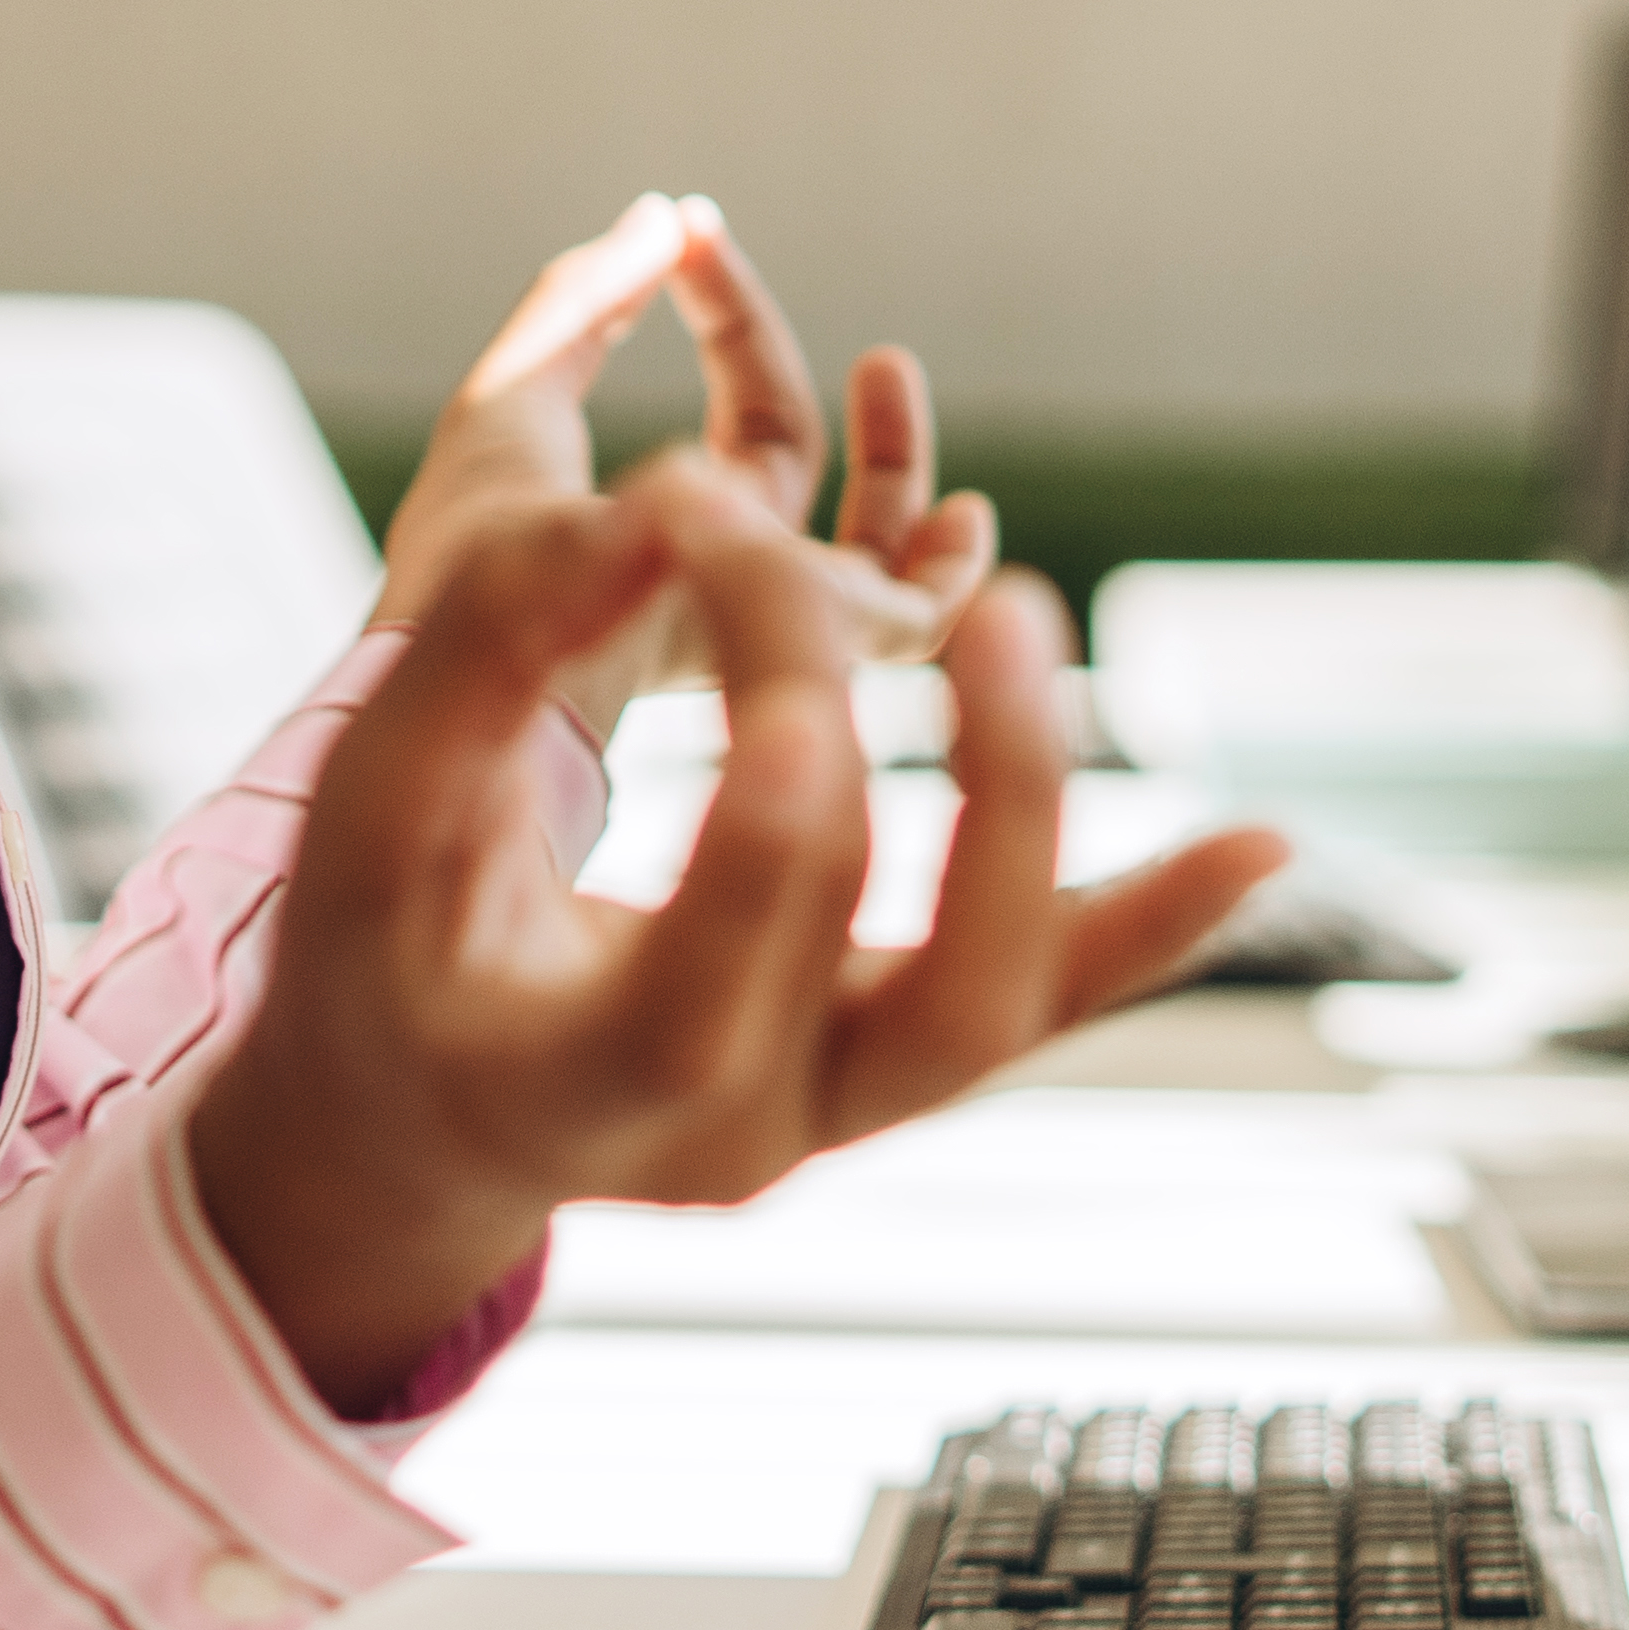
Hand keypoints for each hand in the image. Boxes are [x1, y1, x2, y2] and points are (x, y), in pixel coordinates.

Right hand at [192, 454, 1289, 1408]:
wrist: (412, 1119)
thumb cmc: (375, 943)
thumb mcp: (370, 801)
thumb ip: (495, 646)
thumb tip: (669, 494)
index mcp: (586, 1081)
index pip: (725, 937)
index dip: (772, 786)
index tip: (771, 614)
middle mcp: (739, 1135)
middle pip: (910, 978)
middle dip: (969, 787)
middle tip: (978, 609)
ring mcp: (833, 1120)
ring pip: (997, 1006)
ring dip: (1052, 818)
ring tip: (1034, 628)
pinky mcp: (890, 1072)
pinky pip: (1043, 1006)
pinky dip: (1150, 926)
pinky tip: (1258, 841)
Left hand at [365, 196, 1002, 732]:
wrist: (462, 662)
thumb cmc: (463, 565)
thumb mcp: (516, 403)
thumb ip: (582, 306)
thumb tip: (663, 213)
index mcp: (667, 528)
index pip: (743, 420)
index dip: (735, 319)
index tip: (692, 230)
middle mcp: (723, 576)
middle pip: (790, 459)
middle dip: (776, 356)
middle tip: (715, 254)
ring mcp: (764, 621)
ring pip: (870, 556)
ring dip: (897, 464)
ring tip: (885, 361)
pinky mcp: (797, 660)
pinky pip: (901, 632)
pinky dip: (945, 581)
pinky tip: (963, 515)